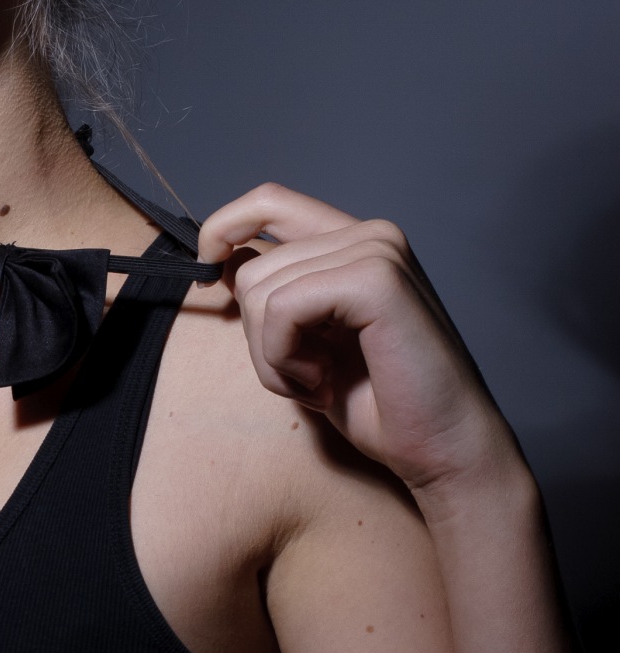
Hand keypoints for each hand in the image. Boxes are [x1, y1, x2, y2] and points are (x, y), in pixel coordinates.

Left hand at [197, 183, 516, 500]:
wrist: (442, 451)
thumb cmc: (380, 404)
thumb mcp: (307, 342)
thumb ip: (277, 293)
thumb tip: (225, 259)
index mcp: (355, 243)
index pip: (270, 201)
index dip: (223, 227)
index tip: (209, 274)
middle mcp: (370, 234)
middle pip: (253, 264)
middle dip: (258, 336)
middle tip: (308, 376)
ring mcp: (377, 250)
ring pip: (260, 288)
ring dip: (273, 356)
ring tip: (321, 382)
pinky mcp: (377, 279)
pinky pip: (282, 308)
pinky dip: (285, 358)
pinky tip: (324, 384)